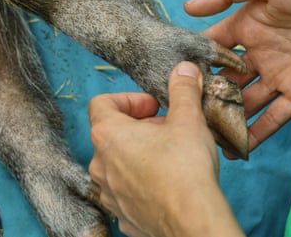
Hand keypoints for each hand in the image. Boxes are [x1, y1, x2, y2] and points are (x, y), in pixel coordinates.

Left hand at [88, 61, 243, 236]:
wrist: (191, 221)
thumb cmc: (185, 168)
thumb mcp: (188, 119)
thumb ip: (182, 90)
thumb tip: (183, 69)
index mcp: (108, 135)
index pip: (102, 103)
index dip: (129, 99)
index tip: (153, 106)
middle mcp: (100, 165)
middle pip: (111, 134)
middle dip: (139, 126)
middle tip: (167, 128)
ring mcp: (108, 194)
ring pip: (117, 163)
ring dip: (138, 154)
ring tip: (167, 155)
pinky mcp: (122, 215)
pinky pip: (126, 190)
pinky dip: (141, 181)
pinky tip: (166, 183)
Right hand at [185, 0, 290, 150]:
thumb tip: (188, 7)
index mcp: (248, 26)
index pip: (213, 48)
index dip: (195, 63)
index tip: (172, 80)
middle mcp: (259, 54)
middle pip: (226, 80)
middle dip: (207, 97)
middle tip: (185, 116)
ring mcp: (279, 76)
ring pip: (246, 103)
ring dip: (227, 120)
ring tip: (205, 138)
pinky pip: (274, 118)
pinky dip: (256, 134)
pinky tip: (237, 148)